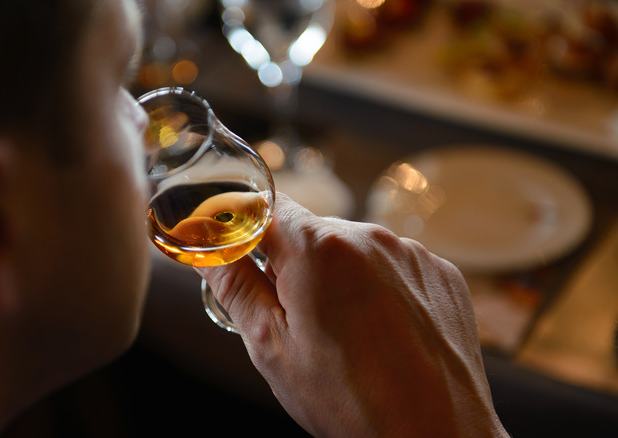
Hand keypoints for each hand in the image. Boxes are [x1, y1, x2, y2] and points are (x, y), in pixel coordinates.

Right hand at [198, 194, 507, 436]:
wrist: (436, 437)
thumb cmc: (349, 401)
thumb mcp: (272, 347)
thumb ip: (235, 286)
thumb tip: (206, 249)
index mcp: (319, 250)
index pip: (265, 209)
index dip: (245, 230)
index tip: (237, 254)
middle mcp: (370, 238)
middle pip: (311, 233)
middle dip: (293, 265)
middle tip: (294, 319)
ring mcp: (412, 254)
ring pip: (353, 252)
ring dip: (338, 279)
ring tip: (345, 336)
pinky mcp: (441, 274)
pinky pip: (393, 268)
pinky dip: (379, 290)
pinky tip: (381, 335)